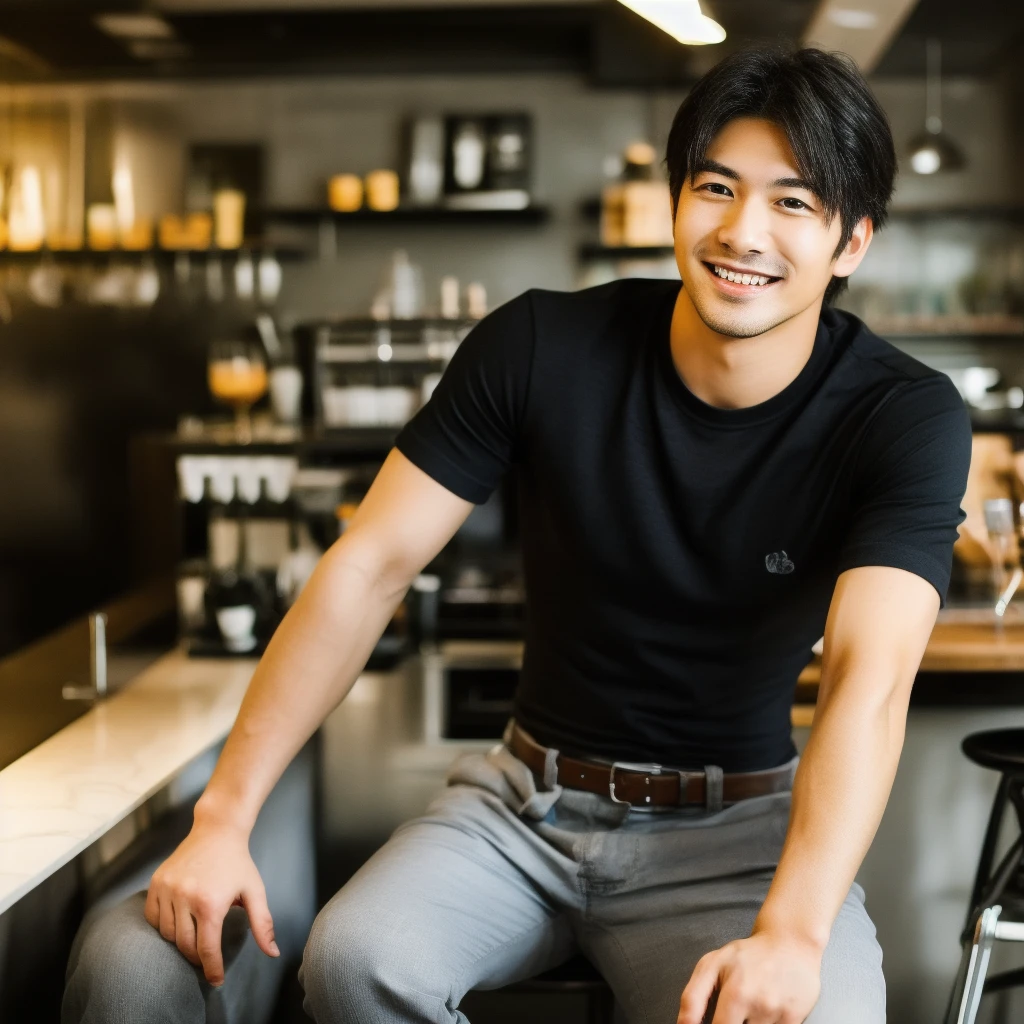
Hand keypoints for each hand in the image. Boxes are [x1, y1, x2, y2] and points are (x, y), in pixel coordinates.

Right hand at [144, 820, 278, 985]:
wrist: (217, 831)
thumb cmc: (238, 862)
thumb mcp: (255, 891)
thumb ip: (263, 924)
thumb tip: (272, 952)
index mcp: (210, 903)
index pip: (206, 948)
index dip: (212, 968)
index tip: (216, 979)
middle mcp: (185, 897)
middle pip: (185, 944)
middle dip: (196, 956)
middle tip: (206, 957)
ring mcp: (168, 889)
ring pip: (166, 933)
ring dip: (179, 940)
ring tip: (193, 935)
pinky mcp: (156, 883)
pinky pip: (152, 917)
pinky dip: (162, 925)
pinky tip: (176, 922)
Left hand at [677, 930, 821, 1023]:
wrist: (790, 943)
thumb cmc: (749, 955)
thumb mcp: (712, 965)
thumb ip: (692, 998)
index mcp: (735, 993)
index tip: (712, 1023)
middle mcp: (759, 1004)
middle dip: (731, 1023)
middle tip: (732, 1013)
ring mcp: (779, 1013)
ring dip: (750, 1023)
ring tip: (750, 1008)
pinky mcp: (796, 1018)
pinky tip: (765, 1012)